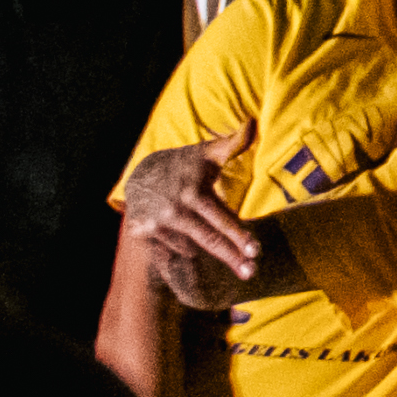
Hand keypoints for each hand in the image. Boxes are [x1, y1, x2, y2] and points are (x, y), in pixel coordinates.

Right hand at [131, 129, 259, 304]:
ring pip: (190, 248)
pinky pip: (170, 253)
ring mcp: (157, 225)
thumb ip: (233, 143)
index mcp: (193, 192)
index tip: (255, 250)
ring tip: (234, 264)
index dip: (238, 236)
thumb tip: (253, 124)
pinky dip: (184, 260)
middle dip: (231, 257)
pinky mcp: (144, 235)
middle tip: (250, 272)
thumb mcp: (207, 152)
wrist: (141, 175)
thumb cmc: (184, 164)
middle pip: (208, 239)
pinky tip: (198, 272)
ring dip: (207, 258)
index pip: (220, 219)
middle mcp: (174, 211)